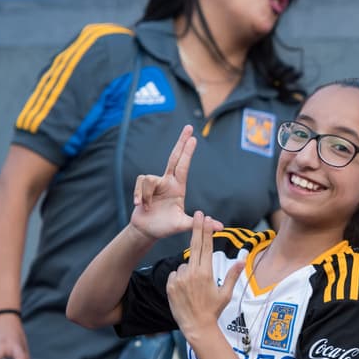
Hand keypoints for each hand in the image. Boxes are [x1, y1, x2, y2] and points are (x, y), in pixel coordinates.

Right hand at [131, 126, 214, 241]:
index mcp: (178, 187)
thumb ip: (197, 223)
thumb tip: (219, 226)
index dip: (187, 152)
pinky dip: (139, 195)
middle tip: (188, 127)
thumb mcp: (182, 225)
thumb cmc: (165, 227)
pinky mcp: (142, 187)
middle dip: (180, 142)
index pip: (183, 166)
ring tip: (148, 207)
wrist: (147, 231)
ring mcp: (154, 183)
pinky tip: (140, 205)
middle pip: (173, 157)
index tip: (194, 139)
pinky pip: (140, 184)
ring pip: (149, 179)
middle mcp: (167, 181)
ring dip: (146, 195)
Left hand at [166, 212, 241, 340]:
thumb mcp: (226, 293)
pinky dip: (180, 278)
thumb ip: (233, 274)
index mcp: (206, 273)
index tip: (206, 218)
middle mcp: (192, 273)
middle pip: (194, 245)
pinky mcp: (170, 285)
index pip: (206, 247)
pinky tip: (186, 291)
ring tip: (195, 288)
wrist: (196, 326)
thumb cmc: (213, 310)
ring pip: (185, 265)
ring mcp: (179, 279)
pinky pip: (175, 274)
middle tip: (198, 214)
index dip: (206, 231)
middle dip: (197, 228)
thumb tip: (242, 260)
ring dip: (190, 270)